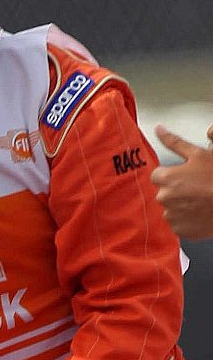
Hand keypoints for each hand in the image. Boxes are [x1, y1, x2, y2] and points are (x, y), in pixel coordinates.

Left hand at [151, 125, 212, 240]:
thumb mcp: (200, 154)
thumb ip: (175, 142)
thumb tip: (159, 129)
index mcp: (166, 178)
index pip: (157, 175)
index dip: (172, 174)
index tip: (185, 175)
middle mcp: (164, 198)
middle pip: (163, 192)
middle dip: (176, 189)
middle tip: (197, 187)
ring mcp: (171, 216)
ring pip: (171, 208)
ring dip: (181, 204)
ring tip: (201, 199)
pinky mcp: (180, 230)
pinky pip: (178, 223)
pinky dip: (187, 219)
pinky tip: (200, 212)